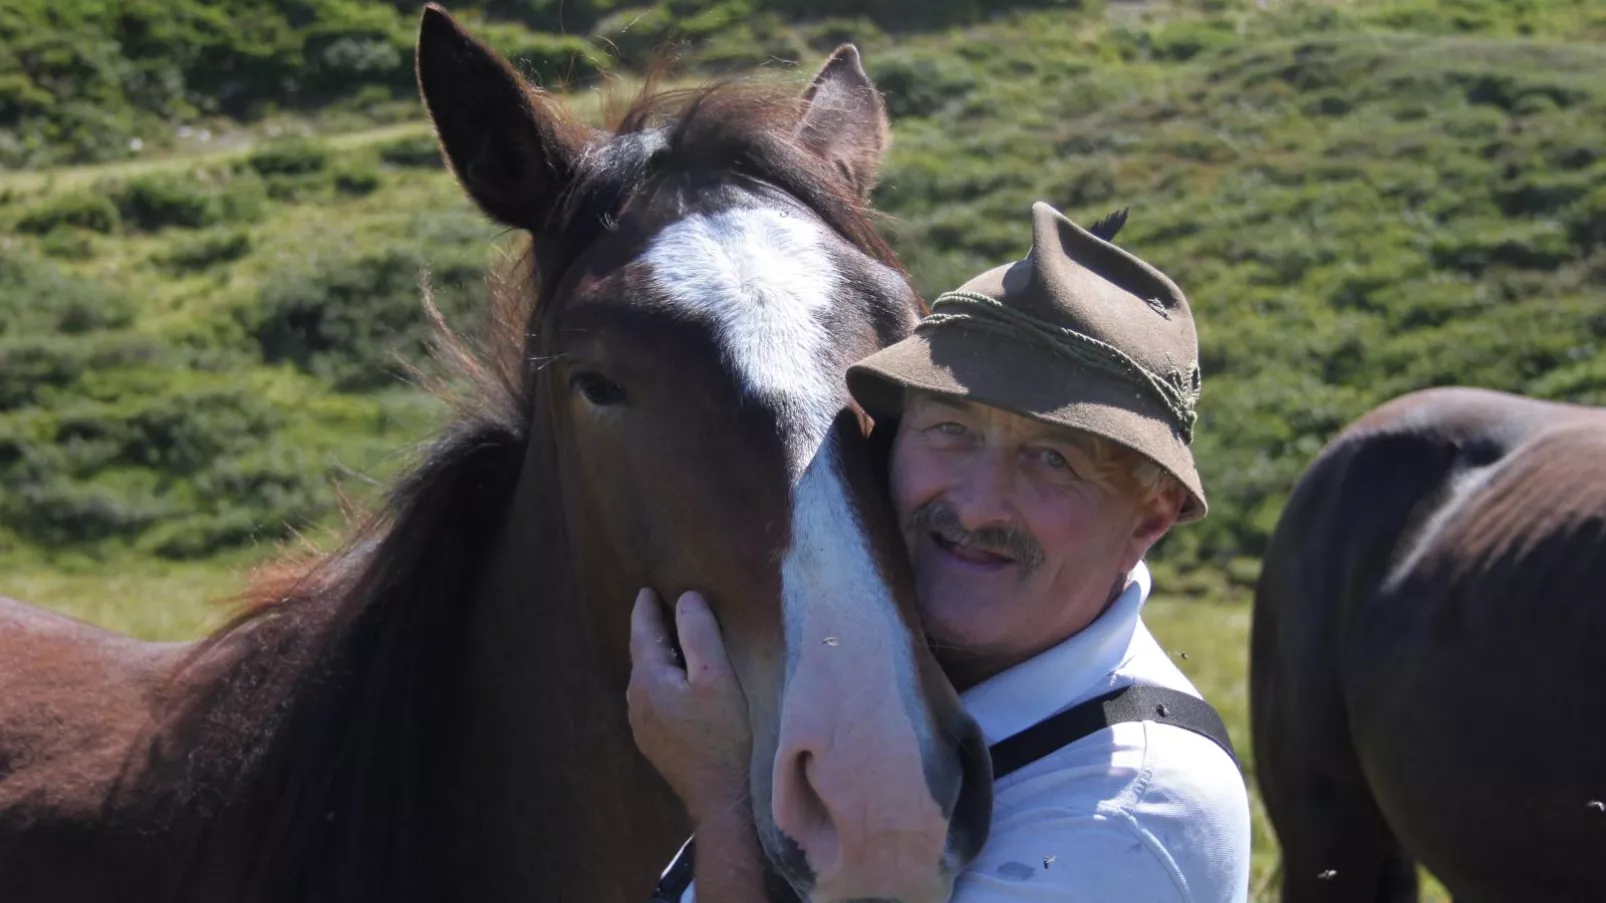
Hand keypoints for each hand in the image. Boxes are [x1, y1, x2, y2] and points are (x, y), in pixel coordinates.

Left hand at [627, 588, 751, 823]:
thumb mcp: (717, 676)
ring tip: (670, 642)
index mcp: (648, 678)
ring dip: (656, 657)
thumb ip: (699, 634)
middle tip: (660, 610)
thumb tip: (685, 599)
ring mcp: (641, 723)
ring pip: (645, 677)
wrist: (719, 795)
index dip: (646, 609)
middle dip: (649, 631)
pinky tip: (675, 683)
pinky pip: (651, 697)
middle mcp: (636, 699)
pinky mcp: (652, 740)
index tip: (646, 590)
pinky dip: (660, 679)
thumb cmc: (722, 733)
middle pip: (641, 654)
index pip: (642, 632)